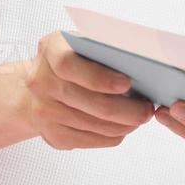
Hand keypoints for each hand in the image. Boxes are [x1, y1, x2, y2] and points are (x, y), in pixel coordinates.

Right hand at [21, 31, 153, 149]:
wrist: (37, 85)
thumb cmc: (73, 59)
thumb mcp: (82, 43)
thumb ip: (103, 49)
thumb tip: (140, 66)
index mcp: (50, 50)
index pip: (69, 65)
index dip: (99, 77)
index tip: (127, 84)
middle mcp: (41, 82)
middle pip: (88, 102)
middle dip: (125, 109)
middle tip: (146, 110)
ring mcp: (43, 111)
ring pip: (93, 125)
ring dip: (123, 124)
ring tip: (139, 118)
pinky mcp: (52, 135)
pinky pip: (88, 141)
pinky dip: (111, 136)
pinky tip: (123, 128)